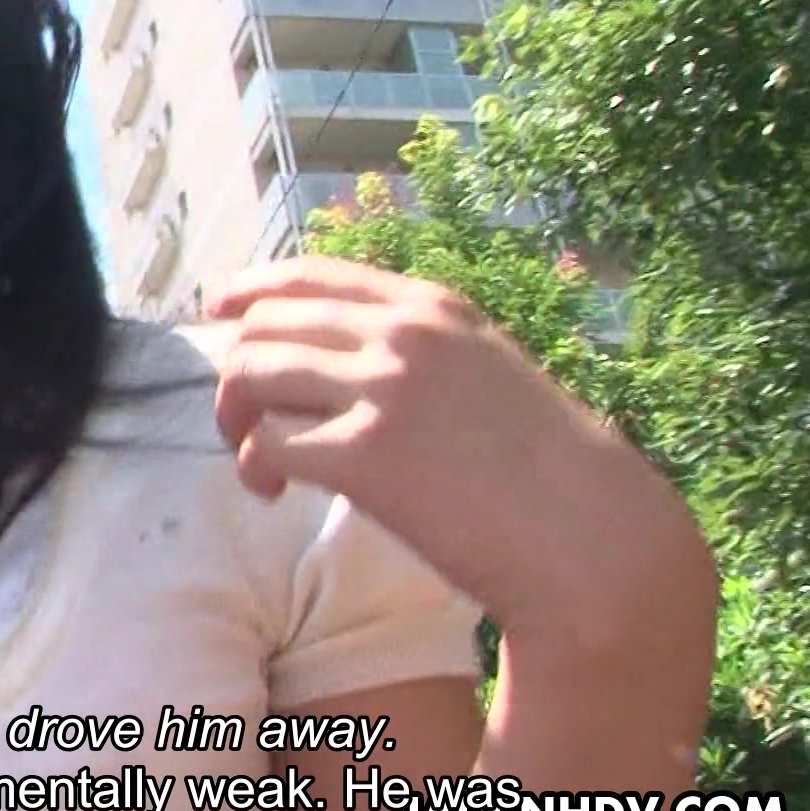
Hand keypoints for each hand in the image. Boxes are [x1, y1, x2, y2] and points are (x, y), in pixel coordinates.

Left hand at [204, 256, 712, 645]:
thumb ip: (420, 350)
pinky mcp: (364, 457)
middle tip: (242, 420)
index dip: (251, 288)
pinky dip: (253, 468)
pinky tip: (273, 492)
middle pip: (264, 322)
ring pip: (250, 371)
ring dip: (232, 416)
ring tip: (253, 456)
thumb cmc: (544, 470)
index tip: (219, 309)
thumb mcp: (487, 371)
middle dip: (235, 369)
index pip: (313, 273)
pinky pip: (266, 445)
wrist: (590, 537)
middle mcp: (403, 334)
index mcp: (432, 307)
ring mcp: (382, 390)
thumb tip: (336, 354)